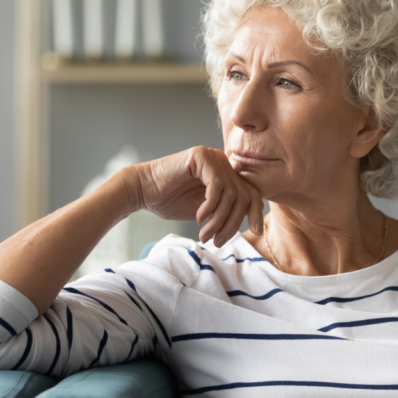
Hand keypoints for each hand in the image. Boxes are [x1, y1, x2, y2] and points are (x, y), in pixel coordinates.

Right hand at [131, 146, 263, 244]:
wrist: (142, 191)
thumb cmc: (171, 201)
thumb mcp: (207, 211)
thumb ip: (226, 212)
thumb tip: (254, 225)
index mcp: (226, 173)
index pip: (252, 192)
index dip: (256, 213)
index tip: (255, 232)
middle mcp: (222, 161)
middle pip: (244, 195)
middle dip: (233, 223)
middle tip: (217, 241)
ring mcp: (212, 156)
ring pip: (231, 193)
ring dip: (218, 220)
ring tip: (204, 234)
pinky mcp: (200, 156)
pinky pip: (216, 185)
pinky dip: (210, 206)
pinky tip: (198, 217)